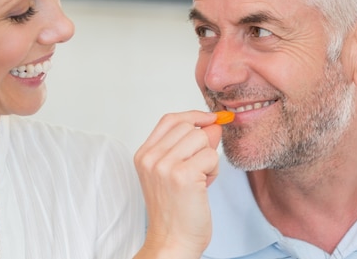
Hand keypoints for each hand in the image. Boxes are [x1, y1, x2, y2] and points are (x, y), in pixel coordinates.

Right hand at [133, 111, 220, 258]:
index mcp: (144, 154)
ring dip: (208, 158)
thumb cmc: (176, 211)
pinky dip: (213, 171)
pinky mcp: (182, 175)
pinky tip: (203, 186)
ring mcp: (164, 165)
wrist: (173, 241)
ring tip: (199, 179)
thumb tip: (212, 124)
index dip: (193, 116)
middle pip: (188, 126)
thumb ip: (190, 145)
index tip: (210, 119)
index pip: (170, 120)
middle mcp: (150, 157)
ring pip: (201, 139)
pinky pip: (210, 156)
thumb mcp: (176, 171)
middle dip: (203, 144)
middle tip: (199, 168)